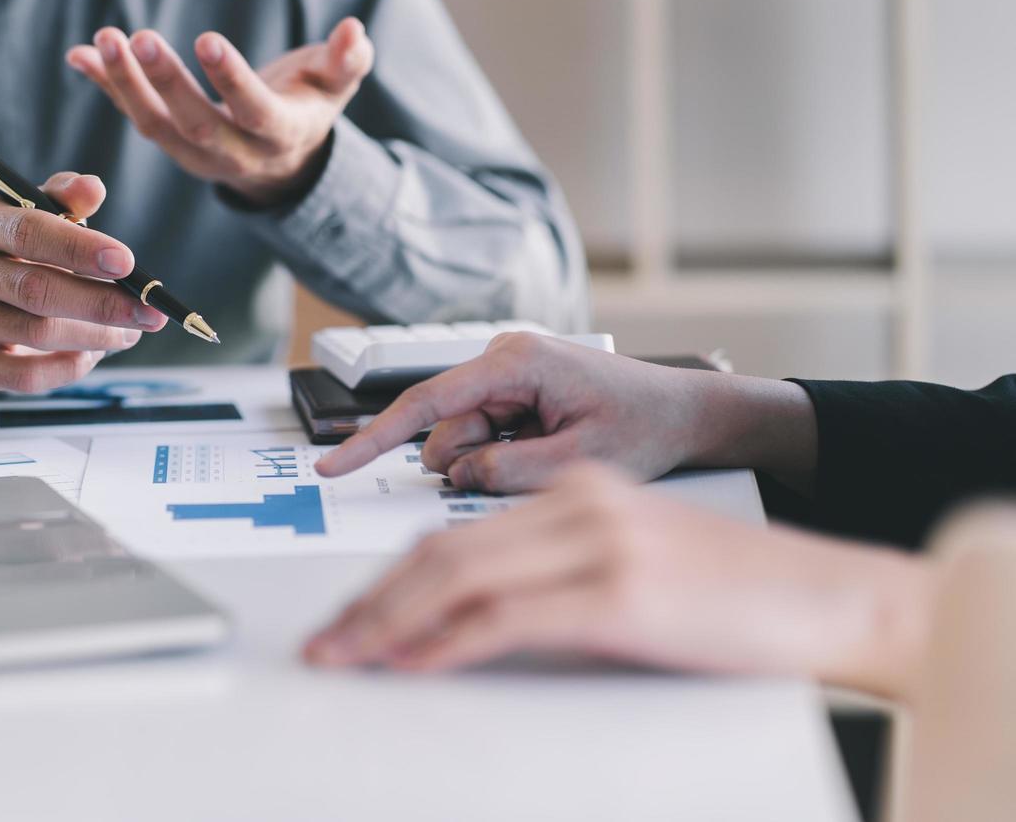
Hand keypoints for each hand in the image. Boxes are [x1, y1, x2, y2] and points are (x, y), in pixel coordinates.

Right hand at [0, 174, 166, 391]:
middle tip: (148, 312)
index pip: (28, 233)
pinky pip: (25, 377)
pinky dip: (69, 368)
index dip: (79, 249)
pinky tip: (92, 353)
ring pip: (37, 334)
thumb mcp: (33, 210)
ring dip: (96, 337)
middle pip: (35, 290)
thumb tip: (92, 187)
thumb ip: (65, 197)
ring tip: (130, 332)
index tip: (127, 263)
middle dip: (101, 303)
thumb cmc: (14, 245)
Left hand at [66, 18, 374, 205]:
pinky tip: (78, 53)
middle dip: (165, 82)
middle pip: (195, 122)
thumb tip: (356, 29)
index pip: (253, 110)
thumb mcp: (336, 85)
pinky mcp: (169, 142)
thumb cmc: (310, 105)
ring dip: (125, 84)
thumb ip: (348, 60)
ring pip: (154, 126)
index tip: (206, 38)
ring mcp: (195, 153)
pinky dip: (105, 86)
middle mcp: (233, 152)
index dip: (231, 79)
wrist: (281, 160)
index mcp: (277, 134)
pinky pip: (132, 115)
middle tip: (138, 36)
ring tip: (104, 38)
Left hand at [303, 462, 932, 697]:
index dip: (390, 578)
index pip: (456, 534)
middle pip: (441, 551)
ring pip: (459, 578)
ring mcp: (599, 545)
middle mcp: (580, 505)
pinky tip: (413, 664)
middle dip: (370, 602)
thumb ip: (559, 573)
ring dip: (388, 622)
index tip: (353, 615)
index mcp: (578, 492)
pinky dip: (446, 642)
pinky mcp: (620, 594)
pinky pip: (505, 617)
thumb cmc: (739, 593)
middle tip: (326, 641)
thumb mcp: (635, 563)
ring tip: (348, 656)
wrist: (830, 597)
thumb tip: (472, 622)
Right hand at [314, 333, 818, 492]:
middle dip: (474, 463)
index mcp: (515, 361)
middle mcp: (503, 358)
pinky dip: (507, 456)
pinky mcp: (514, 391)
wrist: (689, 411)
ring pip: (464, 439)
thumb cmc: (648, 424)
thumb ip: (509, 471)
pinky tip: (550, 451)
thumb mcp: (581, 461)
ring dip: (496, 462)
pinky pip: (486, 436)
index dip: (373, 439)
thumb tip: (456, 474)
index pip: (423, 404)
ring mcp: (507, 374)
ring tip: (557, 457)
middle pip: (447, 429)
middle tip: (539, 468)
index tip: (333, 465)